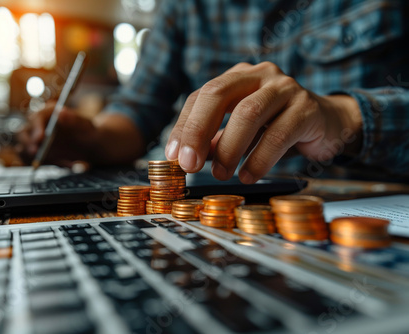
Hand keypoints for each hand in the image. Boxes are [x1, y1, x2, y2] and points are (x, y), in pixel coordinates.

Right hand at [16, 102, 97, 166]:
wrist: (90, 145)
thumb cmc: (89, 132)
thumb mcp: (86, 126)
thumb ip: (75, 119)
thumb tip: (61, 112)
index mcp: (48, 112)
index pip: (36, 117)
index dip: (36, 127)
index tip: (40, 138)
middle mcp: (38, 125)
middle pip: (23, 133)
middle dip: (27, 144)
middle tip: (36, 153)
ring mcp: (34, 139)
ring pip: (24, 149)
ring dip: (37, 157)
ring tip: (62, 162)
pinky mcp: (36, 153)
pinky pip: (31, 161)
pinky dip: (45, 165)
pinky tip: (65, 164)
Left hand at [165, 62, 362, 182]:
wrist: (329, 122)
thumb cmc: (278, 125)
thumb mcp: (242, 131)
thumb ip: (215, 140)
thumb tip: (187, 159)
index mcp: (238, 77)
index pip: (201, 95)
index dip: (184, 126)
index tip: (173, 156)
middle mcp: (260, 75)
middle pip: (218, 94)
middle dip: (198, 130)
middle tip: (189, 164)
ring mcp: (285, 88)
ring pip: (248, 113)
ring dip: (228, 148)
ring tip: (221, 174)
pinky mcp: (307, 109)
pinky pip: (278, 135)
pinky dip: (258, 159)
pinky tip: (248, 175)